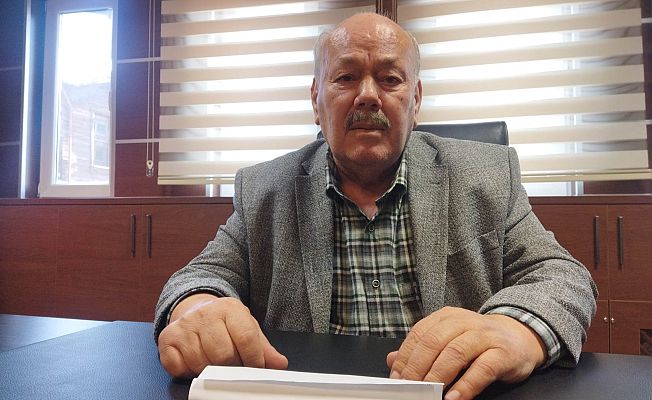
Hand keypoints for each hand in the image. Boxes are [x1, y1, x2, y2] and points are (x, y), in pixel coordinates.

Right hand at [157, 294, 287, 377]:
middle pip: (223, 355)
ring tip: (213, 361)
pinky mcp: (167, 338)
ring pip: (201, 363)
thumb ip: (264, 348)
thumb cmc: (225, 324)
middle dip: (231, 366)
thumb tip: (280, 364)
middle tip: (232, 365)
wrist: (195, 309)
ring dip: (209, 370)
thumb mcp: (247, 329)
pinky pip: (178, 367)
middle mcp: (205, 314)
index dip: (254, 359)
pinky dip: (188, 371)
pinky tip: (195, 361)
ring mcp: (184, 325)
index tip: (255, 368)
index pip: (246, 338)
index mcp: (230, 308)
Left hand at [387, 307, 545, 399]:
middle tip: (409, 388)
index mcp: (446, 317)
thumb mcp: (449, 339)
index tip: (396, 378)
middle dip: (417, 368)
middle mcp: (464, 322)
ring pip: (455, 352)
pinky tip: (455, 397)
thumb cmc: (480, 342)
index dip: (405, 357)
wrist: (521, 336)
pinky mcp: (503, 352)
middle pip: (433, 342)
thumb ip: (422, 349)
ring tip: (428, 394)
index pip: (419, 335)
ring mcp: (485, 335)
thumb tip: (391, 360)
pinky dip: (467, 384)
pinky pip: (482, 368)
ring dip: (438, 376)